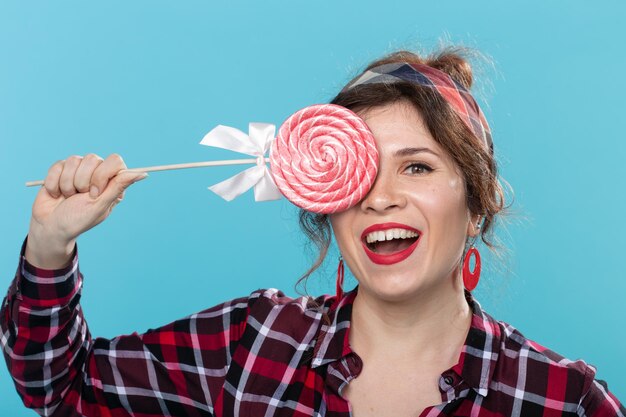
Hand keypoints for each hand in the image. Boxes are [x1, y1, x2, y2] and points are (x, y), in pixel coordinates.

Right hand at [25, 154, 146, 268]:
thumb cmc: (77, 220)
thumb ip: (119, 187)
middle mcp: (97, 174)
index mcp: (112, 183)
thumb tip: (143, 174)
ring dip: (67, 183)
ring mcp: (79, 170)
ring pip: (74, 160)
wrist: (50, 227)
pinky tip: (57, 194)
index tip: (95, 193)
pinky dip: (54, 183)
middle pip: (93, 158)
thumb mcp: (100, 206)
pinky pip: (58, 166)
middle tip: (81, 197)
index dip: (102, 175)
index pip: (115, 161)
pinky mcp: (61, 170)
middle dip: (83, 181)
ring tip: (68, 196)